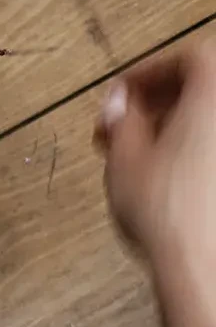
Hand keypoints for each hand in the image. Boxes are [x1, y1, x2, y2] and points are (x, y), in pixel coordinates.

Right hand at [97, 35, 215, 326]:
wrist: (206, 268)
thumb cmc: (166, 210)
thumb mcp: (125, 158)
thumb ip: (123, 120)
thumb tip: (120, 103)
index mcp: (215, 94)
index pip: (190, 58)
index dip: (150, 72)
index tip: (119, 97)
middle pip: (207, 88)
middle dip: (163, 103)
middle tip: (124, 129)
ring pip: (210, 125)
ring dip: (182, 130)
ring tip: (143, 160)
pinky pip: (214, 153)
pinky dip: (199, 155)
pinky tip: (175, 181)